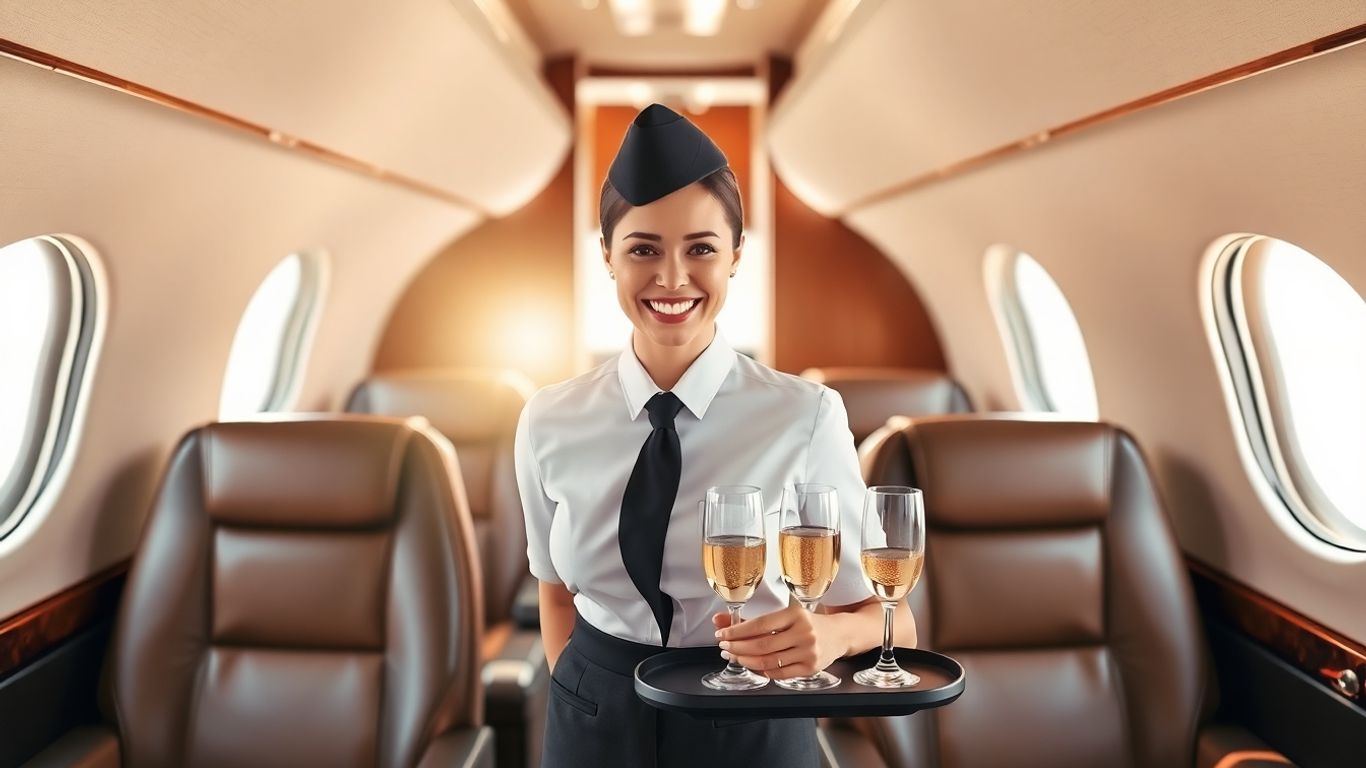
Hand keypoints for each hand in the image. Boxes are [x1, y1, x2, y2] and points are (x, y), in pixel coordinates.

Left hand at [712, 603, 844, 679]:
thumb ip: (752, 619)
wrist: (839, 634)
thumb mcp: (785, 615)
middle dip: (738, 648)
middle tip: (724, 649)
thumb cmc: (808, 623)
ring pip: (768, 661)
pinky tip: (753, 666)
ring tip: (735, 657)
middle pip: (761, 645)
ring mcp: (808, 652)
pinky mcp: (810, 668)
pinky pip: (779, 673)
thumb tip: (719, 620)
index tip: (722, 635)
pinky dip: (762, 671)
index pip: (760, 624)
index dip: (737, 631)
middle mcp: (804, 632)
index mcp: (796, 614)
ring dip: (746, 661)